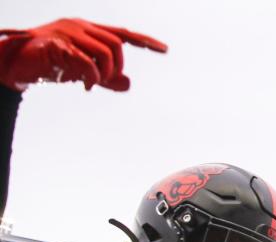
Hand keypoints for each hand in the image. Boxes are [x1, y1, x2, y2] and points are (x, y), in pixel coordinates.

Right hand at [0, 18, 165, 91]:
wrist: (16, 64)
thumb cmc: (51, 65)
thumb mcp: (83, 72)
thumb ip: (106, 78)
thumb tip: (129, 85)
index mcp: (89, 30)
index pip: (123, 33)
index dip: (144, 41)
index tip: (164, 49)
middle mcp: (80, 26)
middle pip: (117, 44)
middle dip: (117, 67)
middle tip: (105, 81)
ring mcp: (67, 32)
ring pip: (104, 52)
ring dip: (104, 73)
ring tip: (91, 83)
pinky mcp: (56, 45)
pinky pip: (85, 61)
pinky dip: (91, 77)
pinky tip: (85, 85)